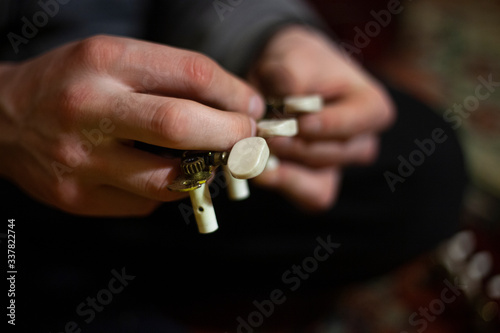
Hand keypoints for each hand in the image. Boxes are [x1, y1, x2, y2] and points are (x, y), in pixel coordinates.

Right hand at [0, 35, 263, 215]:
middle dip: (230, 135)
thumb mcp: (115, 58)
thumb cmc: (72, 83)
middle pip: (181, 126)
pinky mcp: (79, 198)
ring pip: (168, 179)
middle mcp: (90, 109)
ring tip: (212, 160)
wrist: (4, 119)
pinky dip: (168, 190)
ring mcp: (82, 159)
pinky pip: (146, 203)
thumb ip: (171, 77)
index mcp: (105, 62)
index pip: (191, 74)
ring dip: (205, 172)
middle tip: (248, 138)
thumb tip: (235, 106)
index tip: (251, 107)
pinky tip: (164, 174)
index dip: (234, 93)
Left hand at [249, 26, 394, 210]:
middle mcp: (362, 142)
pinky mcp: (318, 183)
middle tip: (263, 134)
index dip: (327, 126)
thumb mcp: (293, 56)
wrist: (279, 80)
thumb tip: (288, 98)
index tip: (300, 123)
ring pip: (319, 181)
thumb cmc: (296, 64)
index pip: (355, 123)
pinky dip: (282, 185)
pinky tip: (258, 171)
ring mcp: (339, 165)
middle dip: (295, 146)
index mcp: (371, 108)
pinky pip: (307, 197)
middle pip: (332, 155)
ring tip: (254, 151)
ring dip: (285, 168)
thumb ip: (292, 74)